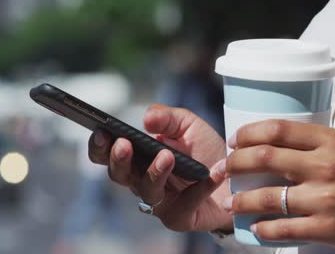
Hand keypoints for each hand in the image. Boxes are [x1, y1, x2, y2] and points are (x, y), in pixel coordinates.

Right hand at [88, 104, 231, 231]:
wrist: (235, 177)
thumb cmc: (204, 150)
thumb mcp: (188, 125)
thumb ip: (167, 118)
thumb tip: (146, 119)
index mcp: (137, 157)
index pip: (107, 154)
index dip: (99, 146)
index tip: (102, 132)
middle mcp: (141, 180)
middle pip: (119, 174)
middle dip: (118, 160)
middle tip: (124, 145)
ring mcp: (159, 201)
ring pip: (147, 190)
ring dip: (155, 172)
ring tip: (168, 156)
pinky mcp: (179, 217)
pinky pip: (186, 202)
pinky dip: (201, 187)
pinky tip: (213, 172)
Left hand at [221, 120, 334, 250]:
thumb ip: (314, 144)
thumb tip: (275, 145)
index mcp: (329, 140)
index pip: (276, 129)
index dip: (247, 133)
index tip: (234, 140)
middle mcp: (323, 166)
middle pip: (263, 158)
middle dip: (233, 163)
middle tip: (222, 168)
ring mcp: (324, 198)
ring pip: (266, 197)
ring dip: (241, 200)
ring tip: (230, 202)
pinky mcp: (328, 228)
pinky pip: (283, 229)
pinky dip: (264, 229)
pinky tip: (256, 227)